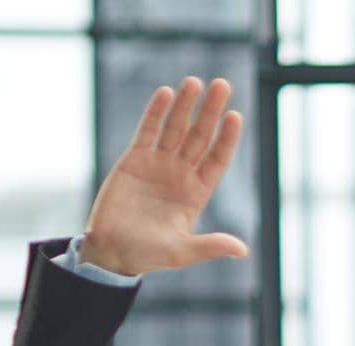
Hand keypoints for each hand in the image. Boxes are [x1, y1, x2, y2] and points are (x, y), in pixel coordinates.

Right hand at [82, 76, 246, 275]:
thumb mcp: (182, 252)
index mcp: (197, 193)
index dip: (227, 139)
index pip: (217, 159)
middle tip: (223, 85)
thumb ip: (210, 246)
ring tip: (195, 81)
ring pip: (175, 128)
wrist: (111, 250)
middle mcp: (181, 174)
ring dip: (185, 105)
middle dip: (211, 111)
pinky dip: (156, 112)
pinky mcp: (134, 159)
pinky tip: (166, 93)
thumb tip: (242, 250)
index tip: (236, 117)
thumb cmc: (148, 254)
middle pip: (200, 136)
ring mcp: (158, 164)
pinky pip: (148, 131)